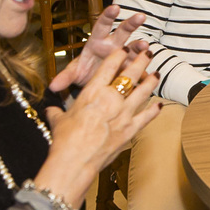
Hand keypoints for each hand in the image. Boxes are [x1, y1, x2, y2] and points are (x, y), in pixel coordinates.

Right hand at [39, 48, 161, 204]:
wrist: (76, 160)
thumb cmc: (66, 140)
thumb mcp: (59, 122)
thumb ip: (57, 113)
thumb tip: (51, 111)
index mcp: (93, 92)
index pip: (109, 67)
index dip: (118, 55)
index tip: (124, 49)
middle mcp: (111, 99)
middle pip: (130, 75)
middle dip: (140, 61)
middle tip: (148, 52)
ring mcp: (124, 114)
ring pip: (142, 92)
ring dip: (151, 81)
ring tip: (157, 73)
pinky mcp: (131, 130)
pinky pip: (146, 117)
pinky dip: (153, 110)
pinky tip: (159, 105)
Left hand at [48, 6, 149, 93]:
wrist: (96, 84)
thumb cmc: (85, 72)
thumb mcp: (74, 73)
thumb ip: (65, 77)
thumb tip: (53, 85)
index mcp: (97, 42)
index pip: (102, 25)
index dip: (109, 16)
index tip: (115, 8)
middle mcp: (113, 45)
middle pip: (123, 31)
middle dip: (132, 23)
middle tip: (140, 17)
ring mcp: (124, 55)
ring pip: (134, 47)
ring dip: (140, 46)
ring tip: (145, 46)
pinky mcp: (131, 67)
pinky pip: (139, 66)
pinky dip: (144, 69)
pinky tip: (149, 72)